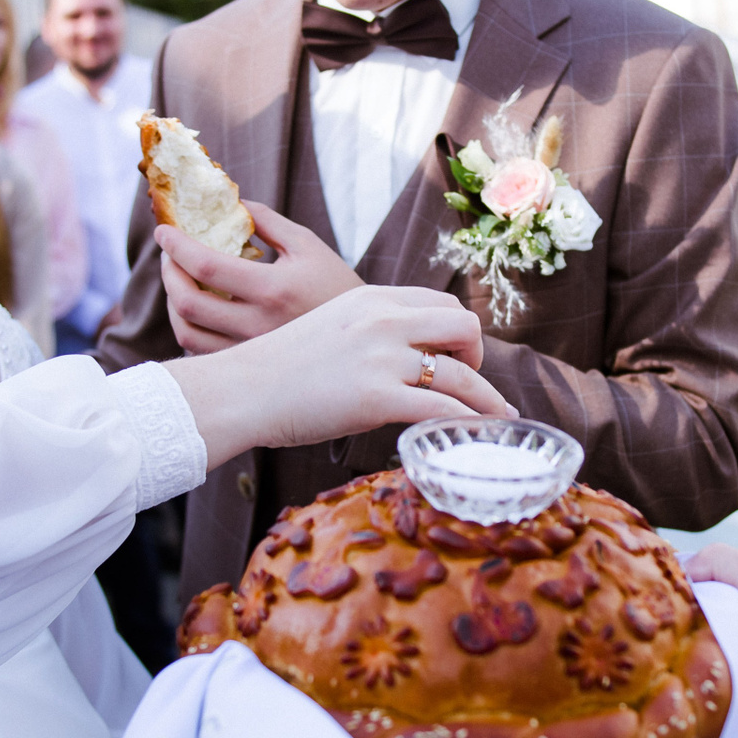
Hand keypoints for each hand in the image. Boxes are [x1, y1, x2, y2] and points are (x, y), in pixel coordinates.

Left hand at [160, 202, 363, 353]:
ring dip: (173, 303)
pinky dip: (189, 326)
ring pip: (188, 333)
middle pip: (188, 304)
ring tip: (178, 280)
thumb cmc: (334, 285)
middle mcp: (258, 326)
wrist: (361, 339)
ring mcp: (252, 351)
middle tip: (169, 254)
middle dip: (168, 274)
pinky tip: (196, 307)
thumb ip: (266, 221)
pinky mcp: (250, 366)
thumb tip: (228, 202)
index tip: (163, 231)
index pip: (207, 267)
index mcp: (273, 290)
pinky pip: (202, 350)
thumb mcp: (307, 245)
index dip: (176, 247)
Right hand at [162, 285, 514, 466]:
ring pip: (462, 374)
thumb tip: (395, 361)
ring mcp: (381, 358)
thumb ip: (367, 335)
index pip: (440, 303)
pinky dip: (465, 424)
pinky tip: (470, 437)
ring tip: (496, 420)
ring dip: (486, 401)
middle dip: (479, 358)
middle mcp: (383, 321)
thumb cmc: (276, 370)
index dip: (459, 333)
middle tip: (472, 387)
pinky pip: (441, 410)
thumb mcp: (330, 329)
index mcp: (372, 300)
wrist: (240, 390)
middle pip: (464, 326)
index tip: (459, 359)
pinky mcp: (375, 397)